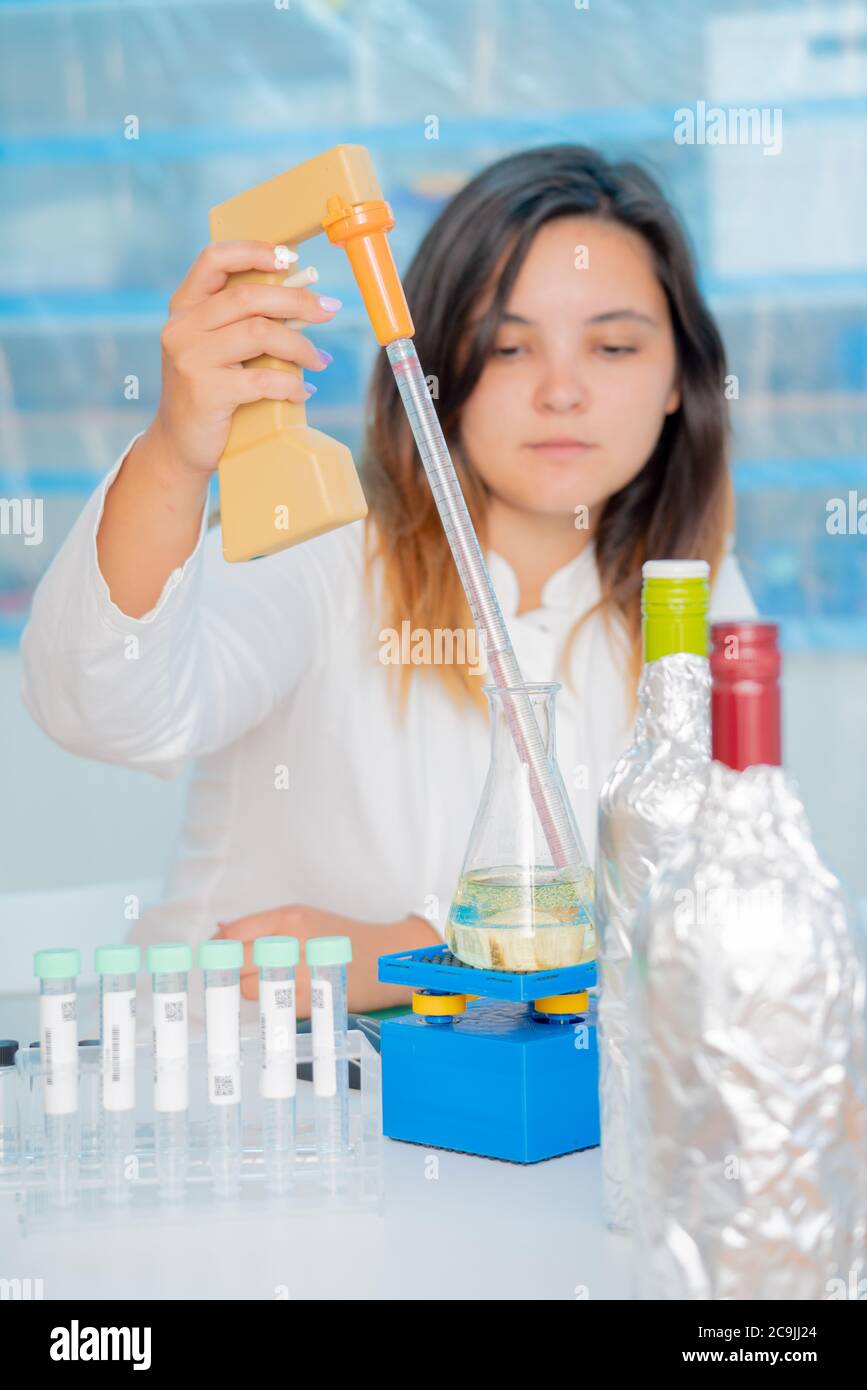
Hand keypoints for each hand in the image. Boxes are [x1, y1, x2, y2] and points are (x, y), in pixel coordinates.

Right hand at [155, 239, 340, 478]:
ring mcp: (191, 358)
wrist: (181, 445)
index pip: (214, 258)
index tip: (292, 259)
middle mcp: (182, 327)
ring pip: (260, 333)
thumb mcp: (218, 348)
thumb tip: (306, 302)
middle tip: (329, 311)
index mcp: (184, 307)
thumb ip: (244, 322)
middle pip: (249, 296)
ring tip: (318, 360)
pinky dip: (291, 384)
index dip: (255, 251)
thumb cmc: (210, 392)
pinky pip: (264, 379)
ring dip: (300, 345)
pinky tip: (302, 392)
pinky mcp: (206, 391)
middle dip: (298, 301)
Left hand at [212, 904, 441, 1015]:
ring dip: (251, 989)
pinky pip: (271, 1007)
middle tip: (237, 973)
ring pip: (248, 989)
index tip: (215, 956)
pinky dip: (273, 1004)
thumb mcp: (306, 918)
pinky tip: (288, 995)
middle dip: (230, 970)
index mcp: (290, 918)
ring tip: (271, 983)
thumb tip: (220, 932)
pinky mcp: (309, 1001)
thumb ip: (263, 926)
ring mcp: (300, 974)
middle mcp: (293, 943)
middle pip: (236, 962)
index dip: (218, 948)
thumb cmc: (343, 937)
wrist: (387, 959)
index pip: (234, 934)